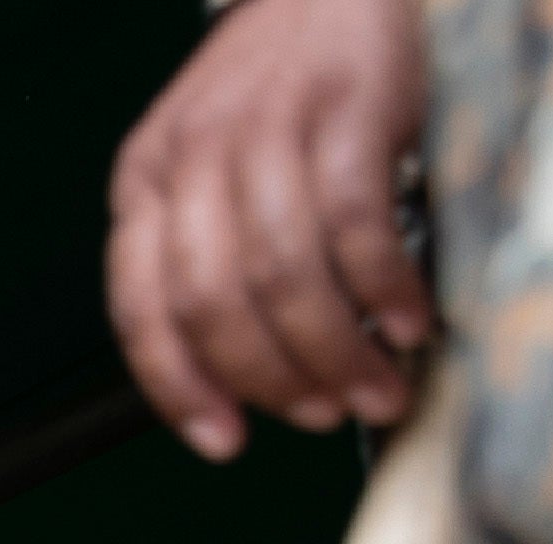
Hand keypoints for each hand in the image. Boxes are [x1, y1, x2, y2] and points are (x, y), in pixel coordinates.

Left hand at [107, 0, 432, 459]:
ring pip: (285, 272)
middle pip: (216, 299)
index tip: (225, 442)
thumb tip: (248, 384)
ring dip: (336, 351)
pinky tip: (412, 321)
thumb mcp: (217, 164)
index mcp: (147, 174)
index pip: (140, 302)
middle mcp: (196, 148)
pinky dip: (385, 290)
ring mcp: (270, 122)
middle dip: (273, 378)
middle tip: (323, 415)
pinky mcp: (347, 105)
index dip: (178, 386)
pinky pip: (356, 224)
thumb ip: (212, 251)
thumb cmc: (289, 92)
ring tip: (379, 387)